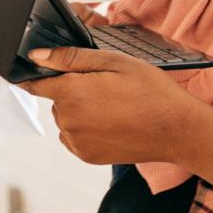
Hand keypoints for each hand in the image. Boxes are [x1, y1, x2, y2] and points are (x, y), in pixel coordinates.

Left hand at [20, 46, 207, 165]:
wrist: (176, 129)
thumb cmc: (149, 90)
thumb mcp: (112, 61)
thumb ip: (69, 58)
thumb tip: (36, 57)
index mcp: (70, 93)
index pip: (36, 83)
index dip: (42, 73)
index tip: (51, 71)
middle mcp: (68, 121)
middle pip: (56, 100)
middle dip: (72, 90)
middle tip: (105, 85)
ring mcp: (77, 142)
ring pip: (66, 118)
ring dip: (79, 110)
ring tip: (112, 104)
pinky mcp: (87, 156)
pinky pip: (74, 137)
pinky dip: (86, 128)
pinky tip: (110, 121)